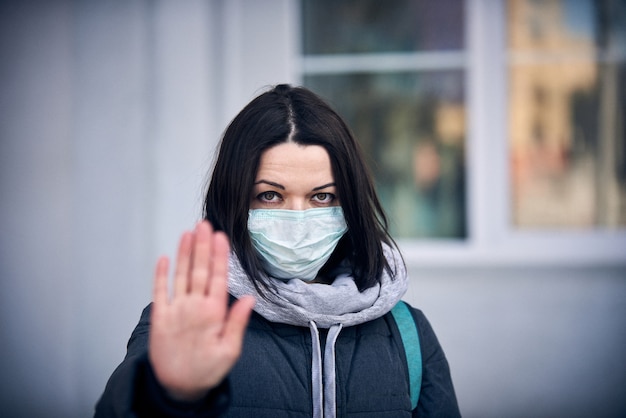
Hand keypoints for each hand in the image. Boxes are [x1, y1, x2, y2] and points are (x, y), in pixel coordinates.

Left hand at [148, 221, 254, 400]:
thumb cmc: (206, 369)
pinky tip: (164, 257)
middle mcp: (193, 307)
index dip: (218, 255)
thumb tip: (248, 298)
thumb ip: (237, 322)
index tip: (220, 236)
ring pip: (180, 275)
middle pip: (198, 270)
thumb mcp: (230, 351)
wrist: (176, 388)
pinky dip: (161, 274)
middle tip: (204, 224)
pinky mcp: (159, 317)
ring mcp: (175, 310)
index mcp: (213, 313)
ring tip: (188, 232)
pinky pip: (159, 291)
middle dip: (201, 245)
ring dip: (184, 252)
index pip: (217, 277)